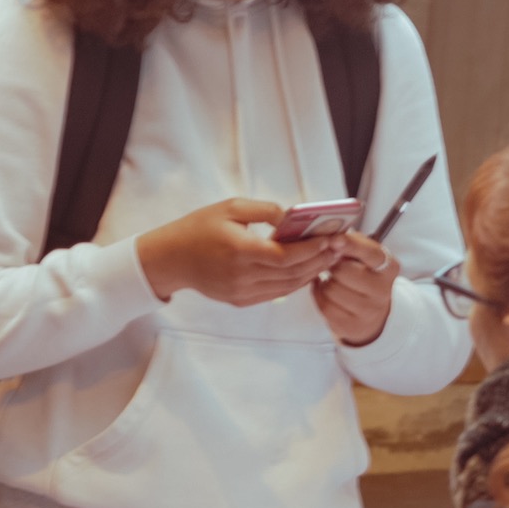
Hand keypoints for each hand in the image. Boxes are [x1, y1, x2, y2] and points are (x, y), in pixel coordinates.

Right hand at [136, 198, 340, 306]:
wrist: (170, 258)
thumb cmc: (199, 227)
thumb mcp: (230, 207)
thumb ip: (264, 211)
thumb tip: (292, 218)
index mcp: (240, 250)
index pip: (287, 256)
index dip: (313, 249)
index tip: (332, 238)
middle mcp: (243, 276)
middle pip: (292, 273)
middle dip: (319, 260)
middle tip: (338, 247)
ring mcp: (242, 292)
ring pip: (287, 286)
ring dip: (310, 273)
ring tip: (327, 258)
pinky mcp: (240, 300)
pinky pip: (275, 293)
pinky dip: (294, 283)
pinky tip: (306, 270)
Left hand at [314, 232, 398, 346]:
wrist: (373, 315)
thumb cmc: (365, 277)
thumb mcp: (367, 258)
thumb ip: (354, 245)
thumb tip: (332, 239)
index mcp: (389, 268)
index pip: (370, 253)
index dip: (350, 244)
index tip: (334, 239)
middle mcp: (383, 291)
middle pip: (344, 271)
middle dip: (333, 264)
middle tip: (333, 263)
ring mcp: (368, 311)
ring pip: (331, 289)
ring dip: (325, 281)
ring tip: (333, 280)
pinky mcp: (351, 326)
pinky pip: (324, 305)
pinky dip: (319, 295)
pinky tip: (325, 291)